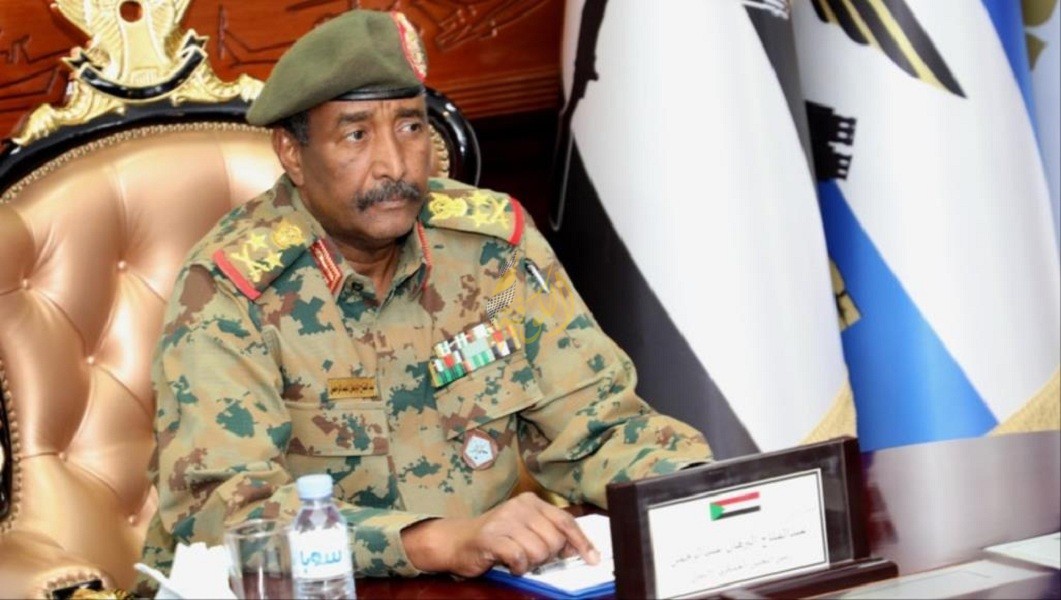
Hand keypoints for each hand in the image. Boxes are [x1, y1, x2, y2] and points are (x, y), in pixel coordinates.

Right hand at [401, 492, 600, 576]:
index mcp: (531, 502)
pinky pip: (519, 558)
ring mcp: (504, 520)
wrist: (456, 540)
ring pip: (539, 551)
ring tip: (517, 559)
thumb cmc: (496, 537)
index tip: (593, 559)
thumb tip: (576, 549)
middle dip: (547, 556)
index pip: (565, 521)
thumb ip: (549, 533)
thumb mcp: (525, 529)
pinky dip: (518, 567)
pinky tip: (510, 565)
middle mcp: (520, 506)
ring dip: (530, 563)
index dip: (582, 542)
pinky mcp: (492, 537)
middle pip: (555, 540)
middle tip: (530, 556)